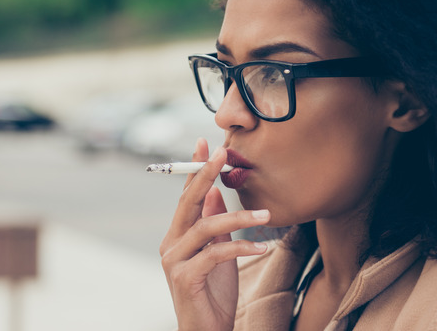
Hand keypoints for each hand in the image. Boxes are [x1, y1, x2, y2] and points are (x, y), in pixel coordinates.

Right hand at [159, 138, 270, 330]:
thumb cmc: (213, 293)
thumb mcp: (218, 251)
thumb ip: (213, 223)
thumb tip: (213, 190)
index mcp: (177, 235)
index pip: (186, 196)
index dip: (195, 169)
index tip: (204, 143)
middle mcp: (170, 244)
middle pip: (187, 202)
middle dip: (205, 174)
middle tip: (222, 153)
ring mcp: (174, 261)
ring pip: (205, 227)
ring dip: (239, 216)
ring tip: (266, 213)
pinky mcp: (185, 278)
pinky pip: (216, 254)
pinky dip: (241, 246)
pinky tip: (261, 244)